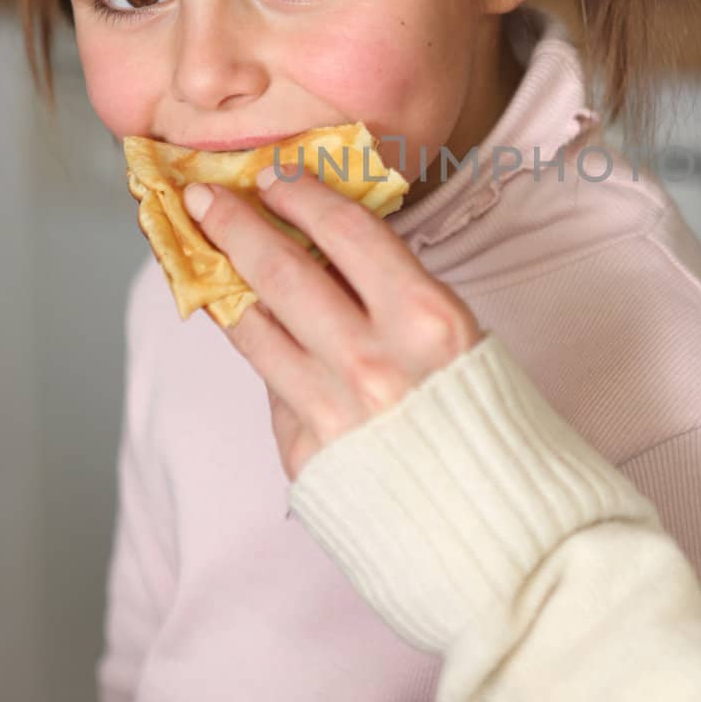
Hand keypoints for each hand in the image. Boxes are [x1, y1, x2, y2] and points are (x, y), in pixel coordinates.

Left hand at [182, 172, 481, 479]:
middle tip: (205, 196)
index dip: (302, 194)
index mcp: (426, 320)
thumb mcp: (458, 337)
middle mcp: (371, 362)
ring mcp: (330, 412)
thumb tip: (322, 254)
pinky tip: (257, 334)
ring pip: (254, 328)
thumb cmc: (491, 423)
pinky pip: (273, 389)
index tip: (273, 174)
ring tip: (202, 254)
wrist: (498, 528)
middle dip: (234, 224)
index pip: (347, 232)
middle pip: (282, 271)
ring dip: (222, 283)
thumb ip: (390, 296)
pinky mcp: (304, 456)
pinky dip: (266, 357)